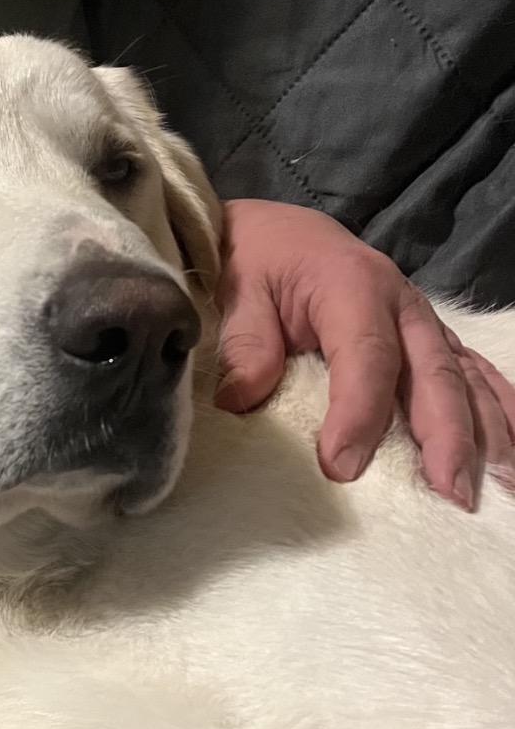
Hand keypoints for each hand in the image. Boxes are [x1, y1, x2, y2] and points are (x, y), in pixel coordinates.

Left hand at [214, 199, 514, 509]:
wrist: (274, 235)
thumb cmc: (257, 263)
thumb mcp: (240, 293)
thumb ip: (245, 347)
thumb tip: (241, 403)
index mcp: (352, 285)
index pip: (367, 357)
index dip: (359, 414)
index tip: (341, 467)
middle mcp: (400, 302)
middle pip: (433, 373)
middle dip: (447, 438)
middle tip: (450, 493)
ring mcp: (421, 321)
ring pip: (465, 378)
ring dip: (485, 433)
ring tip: (501, 486)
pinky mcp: (428, 337)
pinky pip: (473, 373)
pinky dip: (497, 410)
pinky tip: (509, 450)